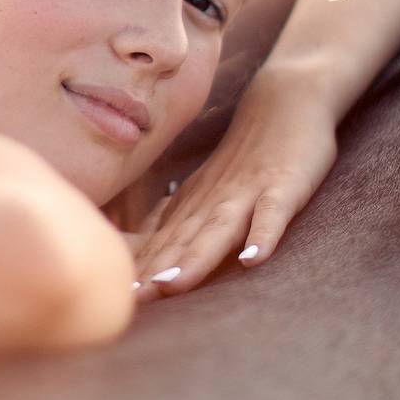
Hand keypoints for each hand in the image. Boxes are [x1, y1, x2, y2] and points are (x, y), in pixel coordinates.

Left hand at [127, 68, 337, 303]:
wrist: (288, 99)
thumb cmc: (247, 154)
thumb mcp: (209, 189)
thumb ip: (181, 219)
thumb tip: (143, 249)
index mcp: (195, 203)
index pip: (162, 243)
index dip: (140, 271)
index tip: (112, 298)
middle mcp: (215, 199)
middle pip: (182, 241)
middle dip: (155, 271)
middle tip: (128, 300)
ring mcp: (249, 192)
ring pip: (219, 228)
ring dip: (195, 258)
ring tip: (171, 286)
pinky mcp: (284, 186)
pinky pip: (272, 212)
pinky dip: (264, 235)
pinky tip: (253, 259)